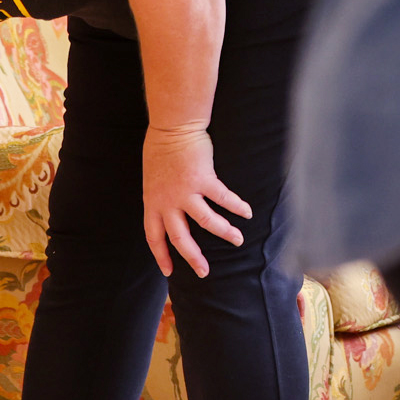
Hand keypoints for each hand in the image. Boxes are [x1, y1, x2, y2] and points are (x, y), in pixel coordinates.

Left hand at [141, 125, 250, 279]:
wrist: (172, 127)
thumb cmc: (161, 148)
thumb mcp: (152, 179)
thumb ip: (160, 197)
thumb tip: (170, 210)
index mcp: (152, 202)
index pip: (153, 236)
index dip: (161, 255)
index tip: (168, 272)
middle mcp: (167, 202)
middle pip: (180, 238)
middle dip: (193, 258)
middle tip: (204, 272)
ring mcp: (186, 192)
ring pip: (206, 222)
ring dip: (224, 233)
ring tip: (238, 241)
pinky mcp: (204, 180)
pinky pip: (223, 198)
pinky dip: (237, 206)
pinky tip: (247, 212)